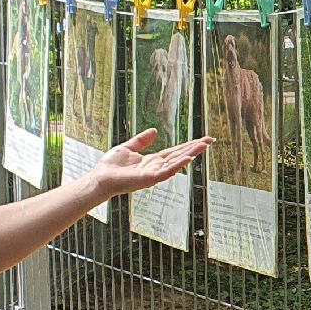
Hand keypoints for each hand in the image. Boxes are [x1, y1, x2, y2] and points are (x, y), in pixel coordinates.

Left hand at [86, 129, 212, 198]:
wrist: (99, 178)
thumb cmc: (110, 166)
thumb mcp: (128, 147)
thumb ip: (141, 140)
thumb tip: (155, 131)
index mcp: (152, 161)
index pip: (175, 152)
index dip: (189, 145)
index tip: (203, 139)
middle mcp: (156, 167)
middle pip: (180, 156)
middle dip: (196, 148)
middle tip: (211, 140)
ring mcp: (154, 174)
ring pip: (177, 162)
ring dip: (191, 154)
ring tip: (204, 145)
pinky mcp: (149, 179)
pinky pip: (167, 171)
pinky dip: (178, 165)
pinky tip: (188, 158)